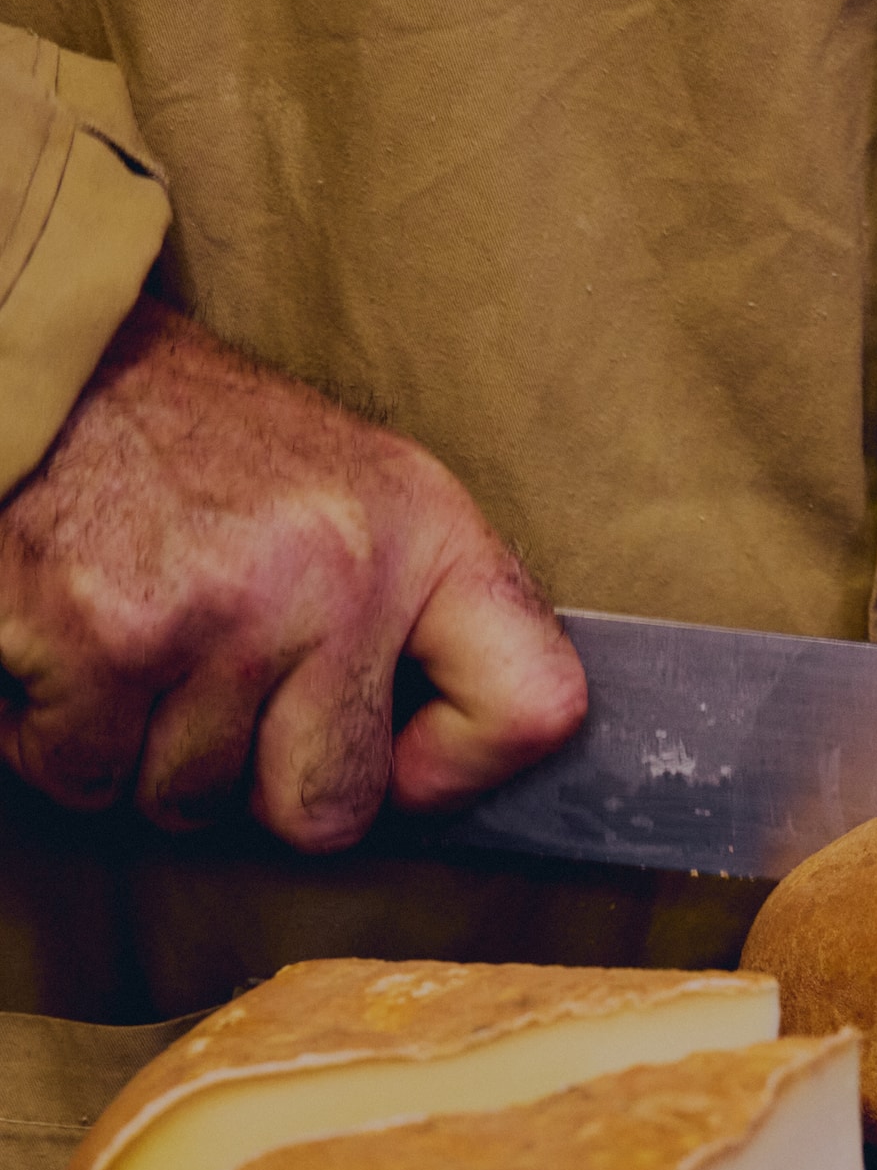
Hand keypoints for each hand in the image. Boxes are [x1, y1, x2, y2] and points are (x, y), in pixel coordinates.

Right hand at [0, 298, 585, 851]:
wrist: (45, 360)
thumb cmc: (207, 455)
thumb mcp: (363, 499)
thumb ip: (421, 622)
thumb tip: (440, 778)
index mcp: (427, 532)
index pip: (534, 707)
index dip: (464, 771)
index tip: (407, 764)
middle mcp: (342, 568)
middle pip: (328, 809)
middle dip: (259, 784)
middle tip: (219, 692)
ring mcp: (225, 605)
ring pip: (192, 801)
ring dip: (147, 755)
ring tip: (140, 645)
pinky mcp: (107, 633)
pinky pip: (88, 778)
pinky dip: (60, 739)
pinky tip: (72, 650)